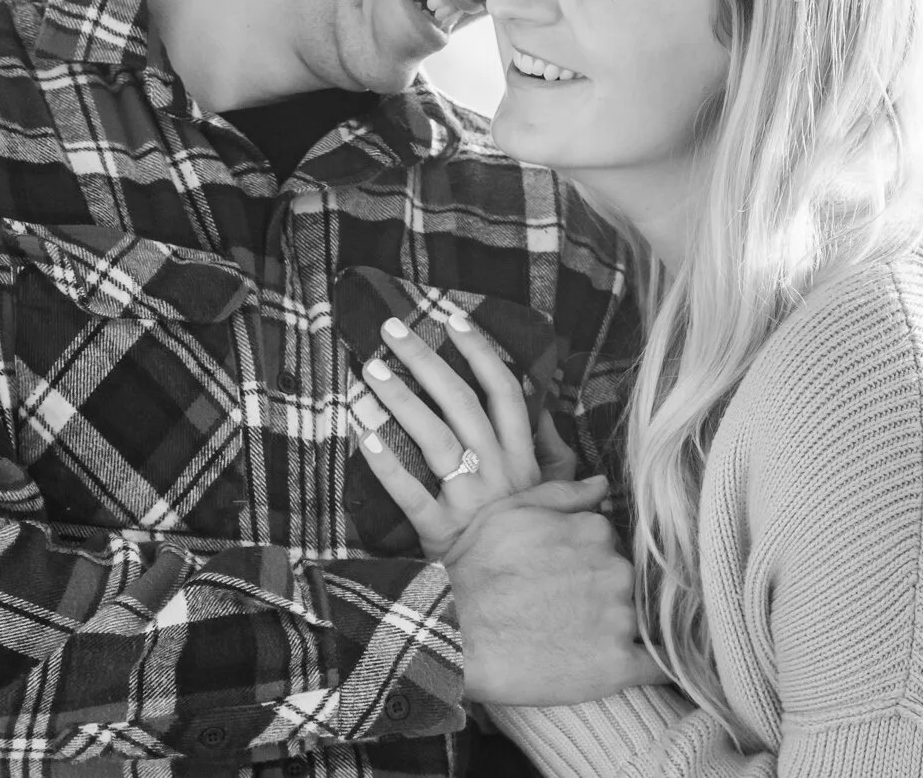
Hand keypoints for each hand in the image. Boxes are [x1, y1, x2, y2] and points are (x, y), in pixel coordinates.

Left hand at [356, 310, 543, 558]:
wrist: (522, 605)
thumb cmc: (533, 545)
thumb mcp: (558, 500)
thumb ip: (559, 461)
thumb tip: (553, 417)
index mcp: (520, 458)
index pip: (503, 391)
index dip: (479, 351)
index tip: (453, 318)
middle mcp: (494, 470)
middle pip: (459, 401)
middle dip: (426, 359)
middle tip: (392, 329)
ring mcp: (467, 499)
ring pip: (433, 437)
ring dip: (401, 399)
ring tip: (370, 370)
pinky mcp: (440, 529)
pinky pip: (410, 493)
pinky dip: (385, 463)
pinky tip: (362, 433)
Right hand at [443, 479, 669, 703]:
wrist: (455, 631)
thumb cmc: (474, 569)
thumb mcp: (510, 512)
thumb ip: (563, 494)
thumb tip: (603, 484)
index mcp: (594, 531)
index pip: (611, 545)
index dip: (590, 561)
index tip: (567, 577)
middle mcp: (615, 569)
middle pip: (626, 580)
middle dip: (604, 593)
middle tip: (568, 610)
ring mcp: (619, 617)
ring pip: (638, 619)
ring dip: (620, 627)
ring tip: (581, 640)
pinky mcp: (617, 665)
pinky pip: (655, 665)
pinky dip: (654, 664)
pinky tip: (641, 665)